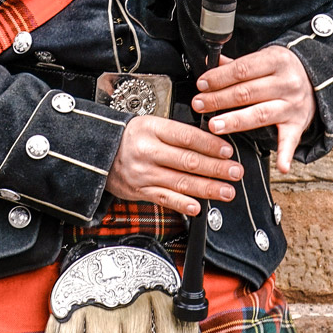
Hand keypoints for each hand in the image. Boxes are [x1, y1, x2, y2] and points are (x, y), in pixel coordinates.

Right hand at [106, 115, 243, 215]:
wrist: (97, 153)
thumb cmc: (128, 138)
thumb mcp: (150, 124)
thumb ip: (177, 133)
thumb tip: (211, 143)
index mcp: (151, 129)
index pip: (186, 137)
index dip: (209, 145)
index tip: (227, 151)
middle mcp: (147, 151)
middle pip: (187, 161)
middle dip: (215, 168)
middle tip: (235, 172)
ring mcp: (143, 173)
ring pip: (180, 182)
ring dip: (207, 188)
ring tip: (226, 191)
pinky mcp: (140, 190)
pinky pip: (164, 199)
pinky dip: (182, 204)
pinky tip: (197, 207)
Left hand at [191, 46, 316, 173]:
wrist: (317, 82)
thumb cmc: (280, 70)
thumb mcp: (263, 59)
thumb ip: (236, 64)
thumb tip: (210, 61)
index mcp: (276, 61)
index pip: (243, 69)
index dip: (220, 77)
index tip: (201, 85)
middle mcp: (287, 83)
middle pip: (247, 93)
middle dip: (219, 99)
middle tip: (199, 105)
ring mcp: (292, 106)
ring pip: (260, 114)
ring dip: (235, 121)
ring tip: (214, 126)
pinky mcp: (297, 124)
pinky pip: (291, 140)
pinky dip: (286, 154)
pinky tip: (280, 167)